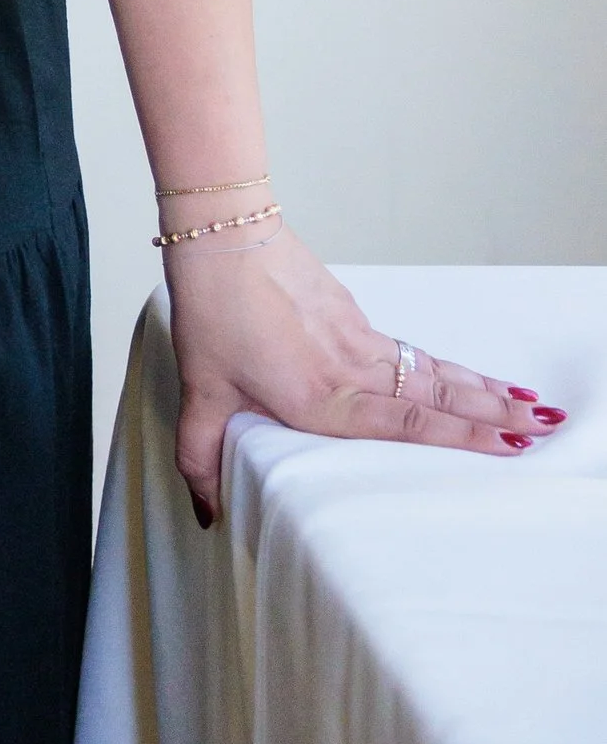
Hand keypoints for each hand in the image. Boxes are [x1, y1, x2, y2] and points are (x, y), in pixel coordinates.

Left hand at [168, 223, 564, 518]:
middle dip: (493, 415)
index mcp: (321, 399)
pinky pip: (407, 350)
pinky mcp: (351, 312)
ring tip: (526, 404)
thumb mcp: (200, 390)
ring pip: (429, 371)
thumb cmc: (210, 308)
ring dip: (478, 389)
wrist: (221, 228)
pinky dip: (442, 367)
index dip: (463, 438)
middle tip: (542, 428)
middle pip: (435, 397)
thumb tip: (206, 514)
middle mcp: (350, 371)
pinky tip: (461, 378)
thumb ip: (201, 455)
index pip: (408, 425)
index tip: (509, 445)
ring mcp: (356, 337)